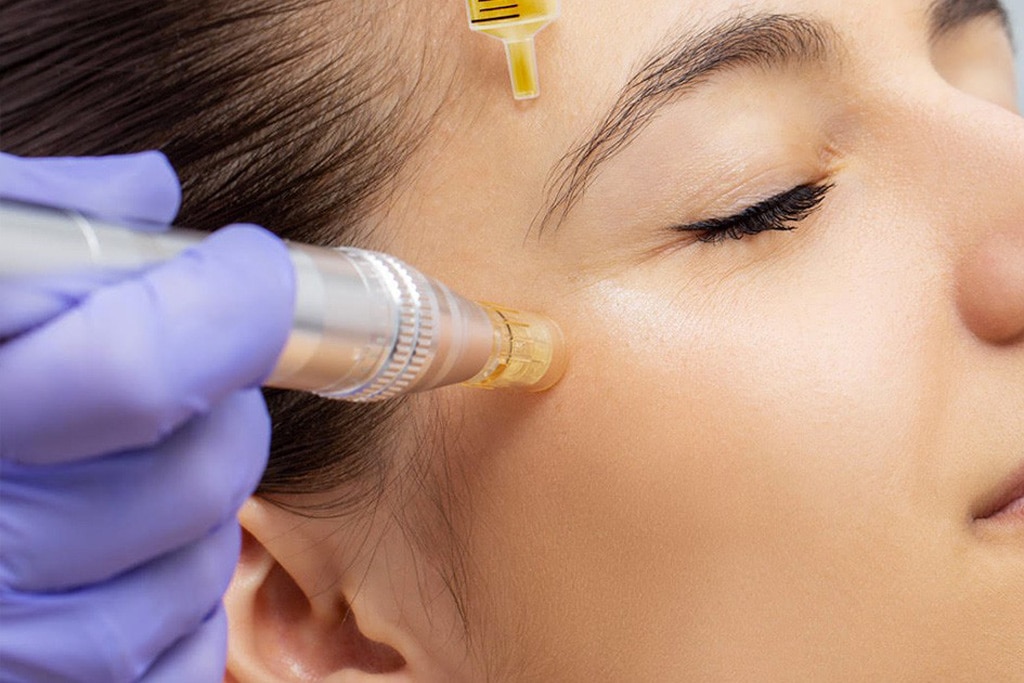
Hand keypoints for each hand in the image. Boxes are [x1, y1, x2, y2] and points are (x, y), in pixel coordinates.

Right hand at [0, 153, 294, 680]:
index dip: (230, 307)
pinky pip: (175, 663)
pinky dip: (182, 602)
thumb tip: (145, 192)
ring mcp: (0, 641)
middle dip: (225, 407)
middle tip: (197, 370)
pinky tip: (127, 551)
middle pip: (190, 478)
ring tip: (137, 462)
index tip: (248, 267)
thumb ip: (24, 218)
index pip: (136, 369)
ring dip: (204, 504)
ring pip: (193, 573)